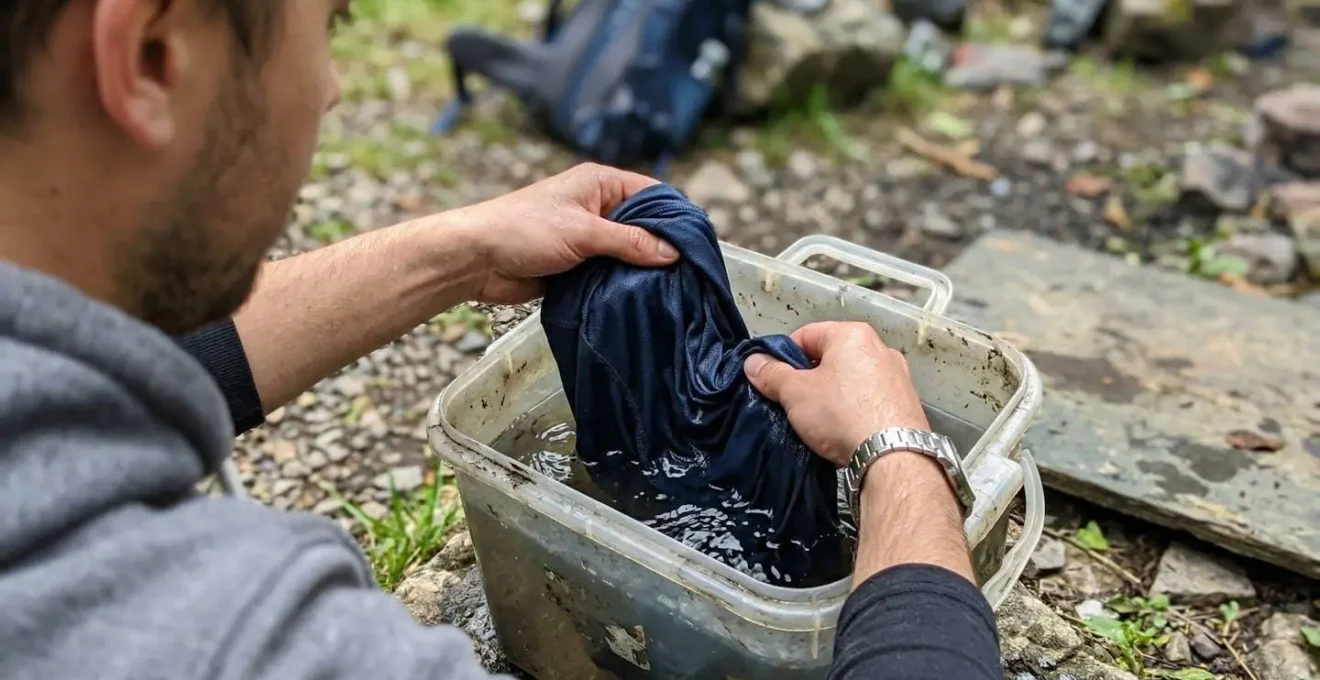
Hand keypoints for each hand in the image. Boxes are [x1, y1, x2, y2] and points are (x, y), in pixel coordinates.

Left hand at [448, 163, 678, 303]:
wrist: (476, 259)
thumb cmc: (524, 230)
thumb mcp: (584, 232)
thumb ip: (630, 242)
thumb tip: (673, 253)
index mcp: (600, 184)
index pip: (652, 194)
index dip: (675, 216)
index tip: (698, 243)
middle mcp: (598, 207)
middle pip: (644, 225)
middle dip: (661, 247)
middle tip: (690, 272)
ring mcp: (588, 237)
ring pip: (628, 252)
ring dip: (642, 269)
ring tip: (673, 289)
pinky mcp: (579, 264)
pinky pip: (611, 273)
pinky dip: (624, 283)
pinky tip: (643, 298)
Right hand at [743, 321, 929, 466]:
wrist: (893, 456)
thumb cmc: (842, 414)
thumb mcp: (795, 393)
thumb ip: (772, 374)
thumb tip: (753, 363)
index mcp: (852, 335)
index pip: (806, 335)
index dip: (783, 356)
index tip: (773, 380)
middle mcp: (880, 348)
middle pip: (830, 358)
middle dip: (809, 379)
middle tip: (792, 404)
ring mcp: (897, 377)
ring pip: (851, 381)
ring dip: (831, 396)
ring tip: (818, 422)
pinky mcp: (906, 404)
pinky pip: (869, 401)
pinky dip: (854, 411)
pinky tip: (844, 432)